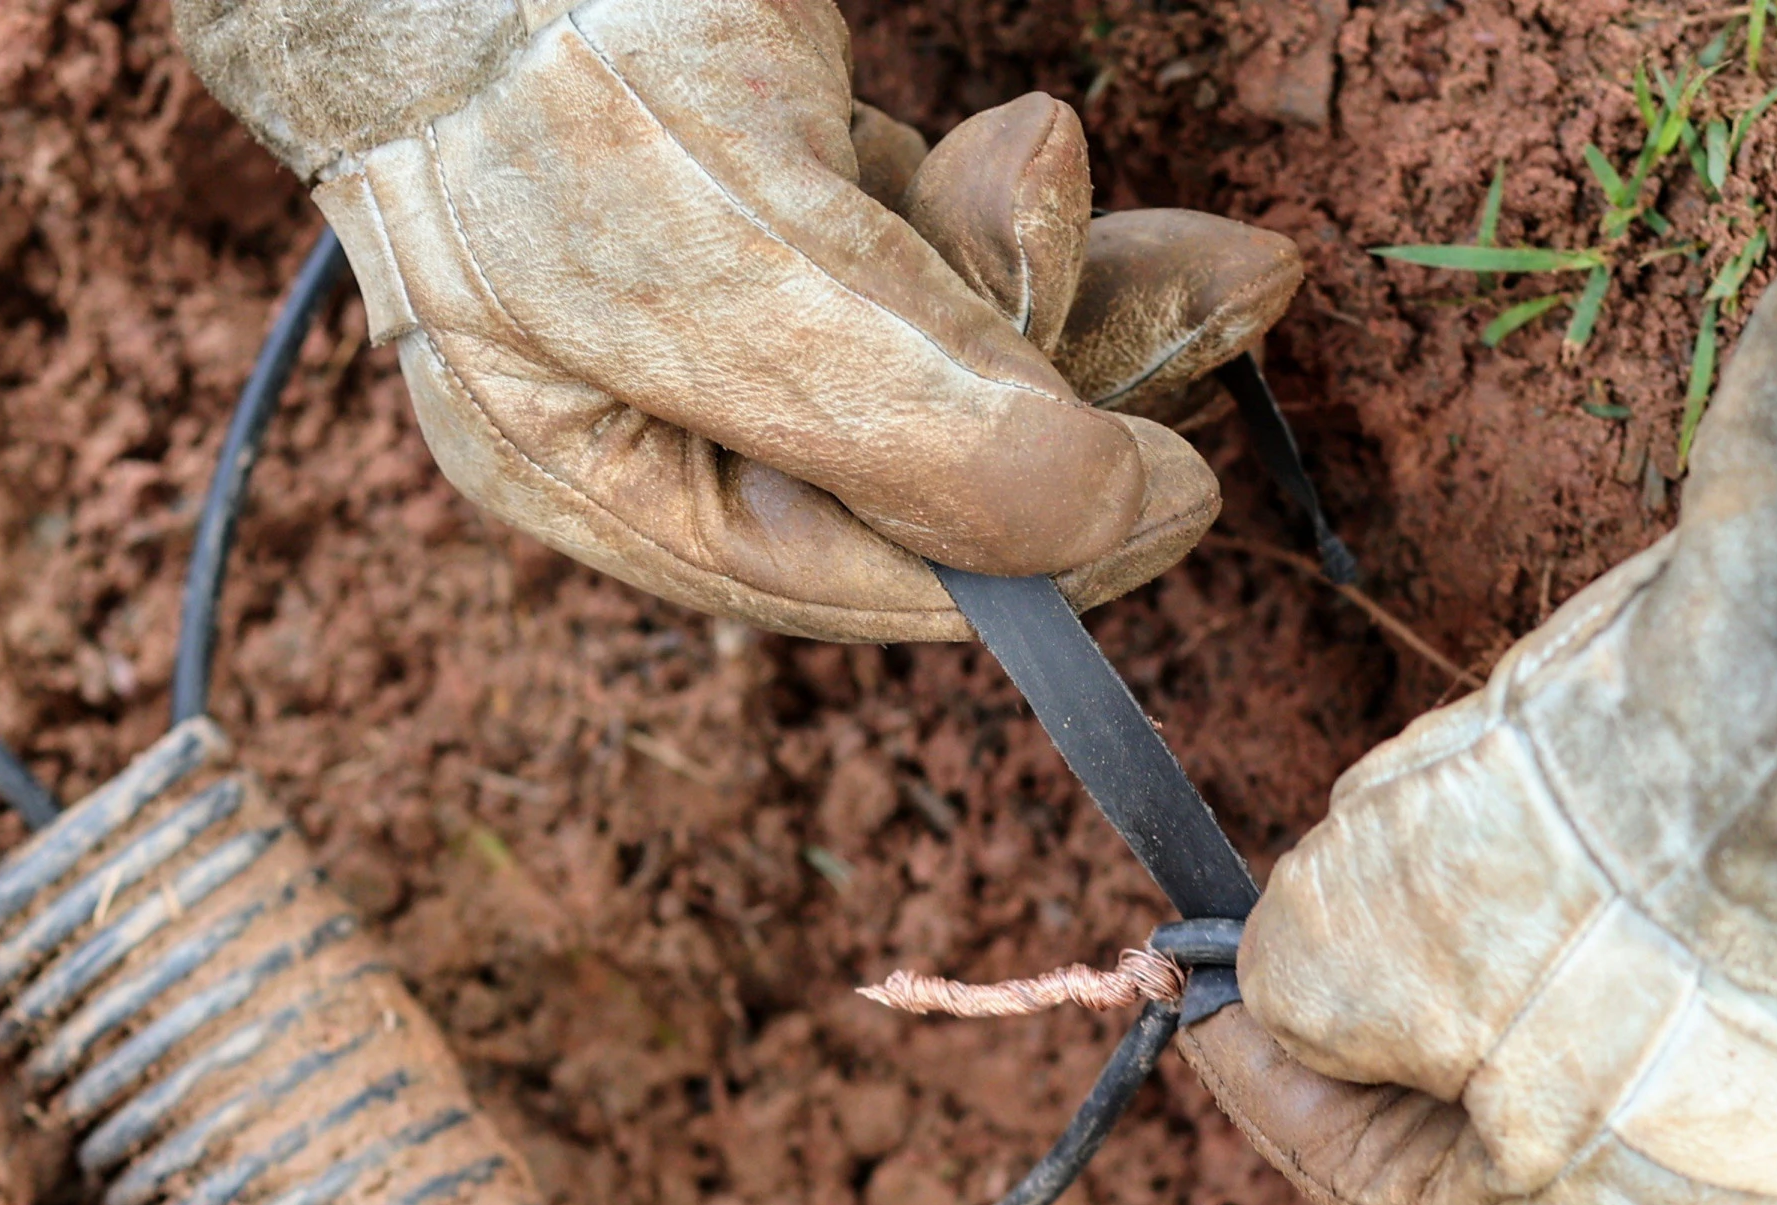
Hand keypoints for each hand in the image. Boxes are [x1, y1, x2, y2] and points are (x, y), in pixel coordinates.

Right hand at [179, 0, 1300, 640]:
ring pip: (945, 342)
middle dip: (1081, 380)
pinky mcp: (767, 170)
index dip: (1029, 552)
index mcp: (595, 470)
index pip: (852, 578)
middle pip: (921, 463)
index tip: (1179, 485)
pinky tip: (1040, 141)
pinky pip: (925, 236)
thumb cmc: (543, 41)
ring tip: (1125, 183)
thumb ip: (900, 415)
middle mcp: (652, 401)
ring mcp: (711, 282)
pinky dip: (1009, 199)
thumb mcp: (728, 252)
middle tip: (1233, 289)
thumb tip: (1102, 520)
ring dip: (1071, 272)